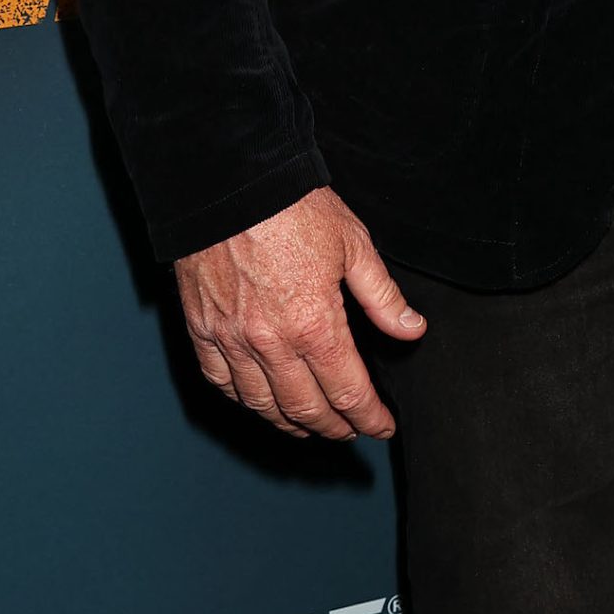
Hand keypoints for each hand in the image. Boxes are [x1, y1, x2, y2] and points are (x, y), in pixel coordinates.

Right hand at [174, 185, 424, 441]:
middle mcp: (271, 343)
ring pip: (262, 405)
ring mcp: (232, 340)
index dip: (369, 417)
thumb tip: (411, 329)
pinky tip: (258, 401)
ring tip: (310, 427)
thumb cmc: (291, 207)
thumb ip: (382, 297)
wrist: (229, 183)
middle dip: (335, 428)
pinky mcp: (202, 329)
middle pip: (306, 410)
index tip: (381, 426)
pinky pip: (220, 382)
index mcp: (314, 325)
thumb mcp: (353, 245)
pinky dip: (243, 400)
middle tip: (352, 430)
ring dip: (290, 424)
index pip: (348, 392)